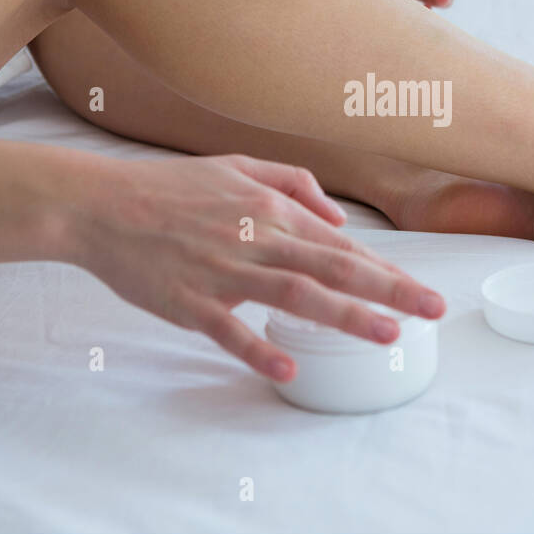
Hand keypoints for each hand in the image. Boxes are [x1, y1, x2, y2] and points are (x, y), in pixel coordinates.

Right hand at [71, 154, 445, 380]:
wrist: (100, 204)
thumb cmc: (170, 188)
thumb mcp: (236, 165)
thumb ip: (293, 183)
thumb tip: (339, 219)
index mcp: (270, 208)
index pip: (341, 244)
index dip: (386, 269)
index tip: (422, 290)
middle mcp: (256, 237)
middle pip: (333, 266)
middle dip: (389, 289)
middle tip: (432, 310)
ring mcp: (223, 270)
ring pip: (295, 293)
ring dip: (345, 315)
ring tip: (388, 335)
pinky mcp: (189, 300)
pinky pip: (229, 328)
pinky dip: (258, 347)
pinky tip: (288, 368)